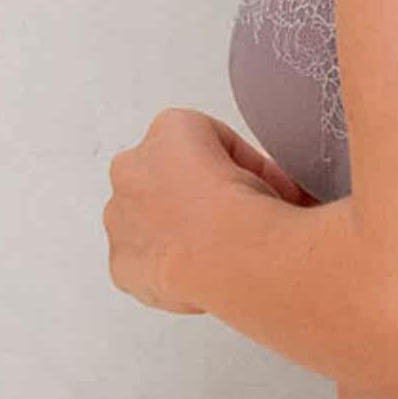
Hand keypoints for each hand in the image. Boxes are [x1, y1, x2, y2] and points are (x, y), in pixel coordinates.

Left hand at [104, 108, 315, 313]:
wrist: (231, 256)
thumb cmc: (248, 209)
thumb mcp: (272, 166)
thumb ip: (259, 170)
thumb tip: (277, 193)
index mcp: (171, 128)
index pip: (210, 141)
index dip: (242, 168)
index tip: (262, 189)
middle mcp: (133, 166)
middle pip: (170, 177)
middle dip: (197, 195)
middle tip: (235, 218)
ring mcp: (120, 216)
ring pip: (151, 218)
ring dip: (178, 229)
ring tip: (218, 248)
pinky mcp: (120, 263)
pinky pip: (146, 260)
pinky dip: (168, 265)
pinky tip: (198, 270)